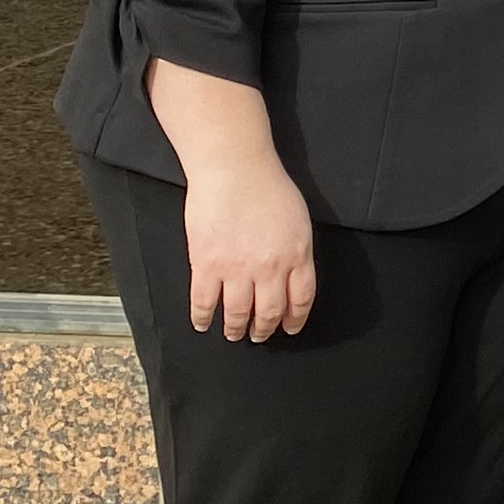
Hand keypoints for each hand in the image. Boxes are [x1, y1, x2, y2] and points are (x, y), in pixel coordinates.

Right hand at [182, 149, 316, 340]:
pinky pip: (204, 302)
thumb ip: (297, 249)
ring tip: (233, 334)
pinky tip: (202, 324)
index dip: (295, 319)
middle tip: (259, 335)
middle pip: (270, 311)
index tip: (289, 328)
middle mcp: (270, 268)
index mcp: (297, 255)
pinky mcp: (207, 265)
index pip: (301, 299)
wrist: (234, 168)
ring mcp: (237, 269)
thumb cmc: (267, 185)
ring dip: (236, 328)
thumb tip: (293, 273)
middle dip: (264, 329)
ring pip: (238, 313)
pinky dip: (203, 317)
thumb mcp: (298, 219)